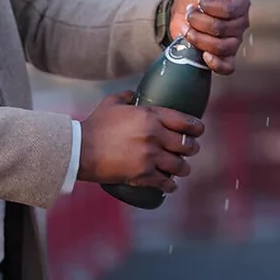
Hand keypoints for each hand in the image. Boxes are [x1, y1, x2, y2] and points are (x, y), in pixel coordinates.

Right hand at [77, 90, 202, 193]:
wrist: (81, 149)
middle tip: (189, 150)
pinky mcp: (143, 174)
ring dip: (184, 168)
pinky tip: (171, 186)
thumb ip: (125, 96)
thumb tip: (133, 94)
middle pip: (187, 145)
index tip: (199, 131)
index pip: (185, 121)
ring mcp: (150, 156)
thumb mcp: (111, 103)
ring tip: (182, 169)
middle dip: (191, 148)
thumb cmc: (95, 125)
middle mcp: (155, 136)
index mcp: (151, 116)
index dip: (197, 128)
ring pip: (180, 166)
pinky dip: (170, 186)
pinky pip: (165, 183)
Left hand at [171, 0, 251, 73]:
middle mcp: (240, 23)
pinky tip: (203, 55)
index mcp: (239, 3)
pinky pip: (227, 66)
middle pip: (222, 28)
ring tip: (188, 30)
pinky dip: (215, 62)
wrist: (180, 17)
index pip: (231, 8)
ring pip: (221, 47)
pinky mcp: (225, 57)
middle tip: (189, 15)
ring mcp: (234, 42)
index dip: (211, 6)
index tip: (199, 1)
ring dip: (198, 39)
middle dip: (199, 22)